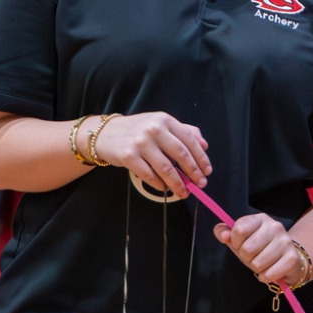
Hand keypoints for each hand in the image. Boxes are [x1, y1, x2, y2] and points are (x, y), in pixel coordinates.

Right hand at [91, 111, 210, 192]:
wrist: (105, 133)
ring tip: (184, 192)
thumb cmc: (138, 130)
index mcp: (165, 120)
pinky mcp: (128, 156)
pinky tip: (165, 188)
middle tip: (200, 184)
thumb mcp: (161, 124)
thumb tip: (204, 145)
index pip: (190, 140)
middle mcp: (154, 129)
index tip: (207, 171)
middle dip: (194, 172)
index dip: (201, 158)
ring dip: (178, 184)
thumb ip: (184, 131)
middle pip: (181, 154)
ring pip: (166, 168)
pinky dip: (160, 185)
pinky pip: (149, 175)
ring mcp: (141, 143)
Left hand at [213, 211, 299, 288]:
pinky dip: (266, 277)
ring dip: (257, 268)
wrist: (286, 259)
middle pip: (247, 249)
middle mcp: (275, 226)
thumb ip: (224, 232)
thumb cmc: (259, 248)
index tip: (241, 244)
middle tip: (254, 255)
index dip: (235, 242)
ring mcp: (285, 242)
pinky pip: (268, 274)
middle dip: (246, 257)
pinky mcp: (292, 258)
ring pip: (257, 264)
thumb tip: (223, 235)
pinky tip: (271, 270)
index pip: (239, 230)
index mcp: (260, 219)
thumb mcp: (239, 239)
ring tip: (264, 262)